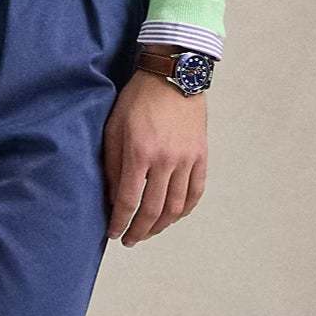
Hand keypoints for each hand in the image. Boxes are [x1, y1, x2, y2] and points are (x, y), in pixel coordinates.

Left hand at [102, 72, 207, 242]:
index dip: (120, 222)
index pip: (129, 201)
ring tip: (150, 231)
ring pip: (177, 206)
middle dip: (140, 230)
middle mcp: (165, 160)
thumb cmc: (138, 99)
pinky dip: (186, 209)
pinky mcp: (201, 155)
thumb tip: (115, 197)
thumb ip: (114, 165)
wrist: (173, 76)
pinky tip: (175, 216)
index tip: (114, 234)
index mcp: (140, 153)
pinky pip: (196, 191)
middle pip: (153, 210)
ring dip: (162, 225)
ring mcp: (187, 159)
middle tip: (130, 240)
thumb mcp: (115, 128)